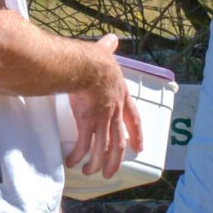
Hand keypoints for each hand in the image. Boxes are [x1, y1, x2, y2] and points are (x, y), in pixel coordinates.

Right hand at [65, 35, 142, 178]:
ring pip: (102, 147)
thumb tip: (111, 39)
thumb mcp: (105, 55)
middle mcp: (113, 111)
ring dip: (98, 163)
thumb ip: (108, 48)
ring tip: (93, 173)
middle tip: (113, 172)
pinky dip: (79, 155)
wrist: (85, 67)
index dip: (137, 134)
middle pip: (118, 141)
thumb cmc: (94, 60)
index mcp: (120, 97)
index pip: (133, 119)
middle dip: (115, 159)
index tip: (139, 147)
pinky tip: (73, 163)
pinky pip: (83, 144)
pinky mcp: (86, 121)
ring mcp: (101, 118)